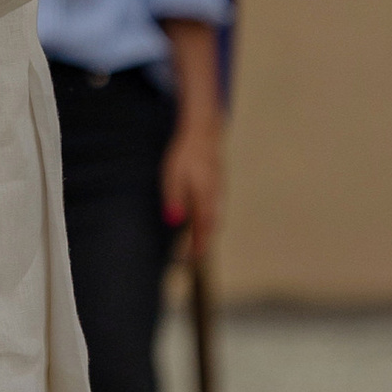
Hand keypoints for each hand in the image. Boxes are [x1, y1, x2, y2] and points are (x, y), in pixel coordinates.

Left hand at [160, 125, 223, 258]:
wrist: (203, 133)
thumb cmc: (185, 154)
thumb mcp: (173, 176)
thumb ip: (174, 199)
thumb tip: (175, 221)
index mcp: (204, 198)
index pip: (203, 229)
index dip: (197, 246)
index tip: (189, 259)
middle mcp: (215, 197)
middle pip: (211, 226)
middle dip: (203, 242)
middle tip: (191, 255)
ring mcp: (219, 190)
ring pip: (214, 217)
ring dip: (206, 231)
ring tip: (194, 242)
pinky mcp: (218, 184)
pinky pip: (214, 207)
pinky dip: (208, 218)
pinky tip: (200, 218)